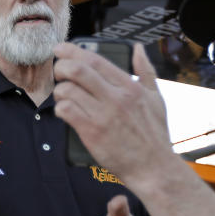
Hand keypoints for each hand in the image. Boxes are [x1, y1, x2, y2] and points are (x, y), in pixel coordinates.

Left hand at [53, 42, 169, 180]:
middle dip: (60, 66)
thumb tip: (137, 48)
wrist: (153, 168)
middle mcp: (116, 98)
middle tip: (58, 72)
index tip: (60, 48)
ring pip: (67, 91)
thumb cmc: (155, 134)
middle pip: (77, 70)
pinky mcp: (92, 133)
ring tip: (62, 96)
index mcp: (130, 86)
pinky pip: (66, 111)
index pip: (95, 60)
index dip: (72, 50)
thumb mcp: (156, 98)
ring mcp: (103, 115)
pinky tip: (64, 111)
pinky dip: (60, 109)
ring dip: (59, 90)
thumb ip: (146, 71)